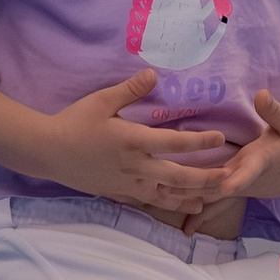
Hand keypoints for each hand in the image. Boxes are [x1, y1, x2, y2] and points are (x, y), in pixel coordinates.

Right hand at [34, 73, 234, 220]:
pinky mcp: (120, 193)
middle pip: (178, 177)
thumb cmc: (75, 122)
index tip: (221, 139)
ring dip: (193, 196)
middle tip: (230, 177)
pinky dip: (170, 204)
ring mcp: (128, 184)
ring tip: (214, 198)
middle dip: (206, 178)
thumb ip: (130, 89)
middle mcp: (135, 167)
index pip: (174, 144)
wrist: (48, 152)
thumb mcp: (101, 100)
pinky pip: (150, 202)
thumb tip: (155, 73)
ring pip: (167, 195)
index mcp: (133, 141)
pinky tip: (183, 205)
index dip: (201, 143)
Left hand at [175, 88, 279, 238]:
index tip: (223, 186)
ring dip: (188, 199)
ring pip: (212, 198)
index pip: (247, 172)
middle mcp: (246, 179)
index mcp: (259, 161)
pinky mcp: (236, 189)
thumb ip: (275, 111)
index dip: (235, 180)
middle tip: (165, 191)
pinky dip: (201, 214)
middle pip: (217, 188)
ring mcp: (239, 187)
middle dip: (193, 190)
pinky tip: (186, 228)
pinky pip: (216, 203)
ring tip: (159, 201)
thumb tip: (262, 95)